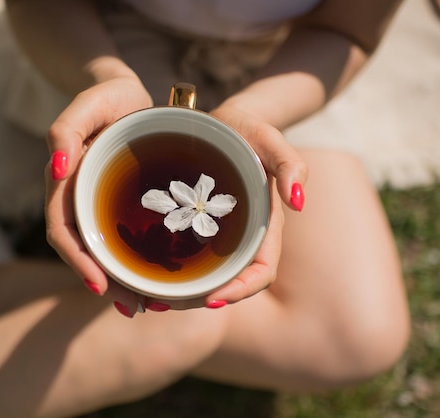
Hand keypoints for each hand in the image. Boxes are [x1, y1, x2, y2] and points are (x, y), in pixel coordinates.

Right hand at [44, 75, 153, 313]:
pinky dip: (138, 260)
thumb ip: (65, 130)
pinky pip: (126, 238)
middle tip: (134, 308)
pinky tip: (160, 276)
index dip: (79, 262)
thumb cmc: (106, 97)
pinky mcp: (123, 204)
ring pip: (107, 252)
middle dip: (107, 283)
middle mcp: (80, 201)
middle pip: (86, 252)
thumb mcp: (87, 105)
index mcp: (64, 185)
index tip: (100, 286)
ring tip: (149, 305)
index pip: (63, 233)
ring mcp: (101, 205)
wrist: (124, 94)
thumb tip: (56, 167)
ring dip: (123, 281)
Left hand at [144, 103, 307, 310]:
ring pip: (201, 276)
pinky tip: (140, 273)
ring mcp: (214, 236)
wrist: (219, 124)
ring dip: (178, 293)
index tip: (212, 300)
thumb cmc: (247, 131)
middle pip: (226, 283)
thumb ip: (290, 163)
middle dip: (198, 299)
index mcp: (264, 227)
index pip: (260, 272)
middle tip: (163, 302)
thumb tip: (299, 202)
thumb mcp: (268, 138)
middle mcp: (240, 238)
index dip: (241, 290)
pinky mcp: (192, 228)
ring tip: (147, 296)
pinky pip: (182, 256)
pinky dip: (165, 271)